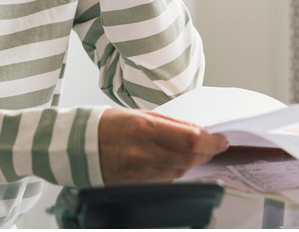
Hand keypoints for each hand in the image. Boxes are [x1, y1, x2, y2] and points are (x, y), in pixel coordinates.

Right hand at [98, 108, 228, 184]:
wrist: (77, 145)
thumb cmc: (107, 125)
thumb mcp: (139, 114)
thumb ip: (169, 124)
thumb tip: (195, 130)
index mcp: (144, 129)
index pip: (190, 140)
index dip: (211, 142)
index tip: (221, 139)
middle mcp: (143, 153)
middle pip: (188, 159)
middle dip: (207, 152)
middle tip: (215, 145)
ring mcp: (139, 172)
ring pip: (179, 172)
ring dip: (193, 162)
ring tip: (197, 152)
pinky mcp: (136, 184)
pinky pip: (165, 180)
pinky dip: (176, 170)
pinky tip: (176, 161)